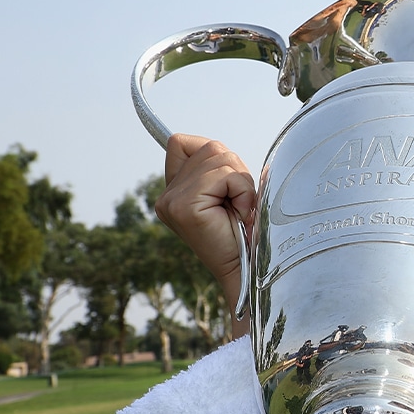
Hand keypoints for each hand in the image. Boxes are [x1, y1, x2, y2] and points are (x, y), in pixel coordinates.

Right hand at [155, 134, 255, 337]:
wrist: (247, 270)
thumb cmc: (246, 233)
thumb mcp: (230, 193)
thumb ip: (219, 170)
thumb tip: (222, 149)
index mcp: (173, 191)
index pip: (181, 143)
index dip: (212, 153)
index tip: (228, 183)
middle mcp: (166, 195)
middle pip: (210, 148)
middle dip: (236, 170)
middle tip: (240, 203)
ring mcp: (171, 200)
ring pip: (220, 157)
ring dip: (242, 182)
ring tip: (240, 210)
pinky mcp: (183, 206)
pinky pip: (224, 175)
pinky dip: (242, 190)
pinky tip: (239, 214)